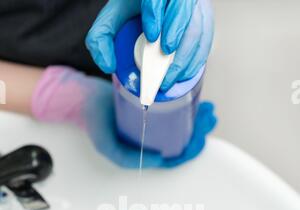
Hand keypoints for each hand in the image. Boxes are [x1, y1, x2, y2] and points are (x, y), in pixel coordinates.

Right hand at [31, 66, 216, 168]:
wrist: (84, 98)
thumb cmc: (95, 122)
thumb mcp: (108, 146)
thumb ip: (127, 158)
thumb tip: (160, 160)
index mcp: (145, 152)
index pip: (174, 157)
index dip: (191, 150)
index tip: (201, 138)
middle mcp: (152, 140)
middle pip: (183, 140)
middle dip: (200, 130)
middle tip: (210, 118)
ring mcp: (154, 124)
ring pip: (182, 126)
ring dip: (198, 119)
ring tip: (209, 109)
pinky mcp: (153, 107)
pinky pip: (176, 110)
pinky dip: (189, 106)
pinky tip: (198, 98)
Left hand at [86, 0, 213, 90]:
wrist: (153, 8)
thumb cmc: (134, 12)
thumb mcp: (112, 19)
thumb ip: (101, 39)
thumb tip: (109, 64)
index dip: (157, 13)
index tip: (152, 35)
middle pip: (183, 10)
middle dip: (175, 37)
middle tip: (164, 58)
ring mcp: (193, 7)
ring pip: (197, 28)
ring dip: (185, 57)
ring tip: (169, 78)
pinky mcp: (203, 21)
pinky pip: (206, 41)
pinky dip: (195, 61)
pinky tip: (183, 75)